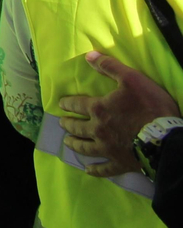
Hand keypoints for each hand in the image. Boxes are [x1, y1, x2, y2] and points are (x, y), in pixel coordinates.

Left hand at [60, 51, 182, 176]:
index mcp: (99, 109)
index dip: (67, 104)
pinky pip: (104, 169)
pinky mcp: (120, 163)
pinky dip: (95, 170)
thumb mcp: (132, 79)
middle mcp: (98, 130)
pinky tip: (88, 170)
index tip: (61, 105)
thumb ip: (109, 67)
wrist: (166, 138)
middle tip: (62, 124)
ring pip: (85, 148)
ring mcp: (108, 149)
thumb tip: (88, 56)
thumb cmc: (150, 107)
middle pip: (77, 127)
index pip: (77, 105)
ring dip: (75, 144)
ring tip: (68, 142)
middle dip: (68, 124)